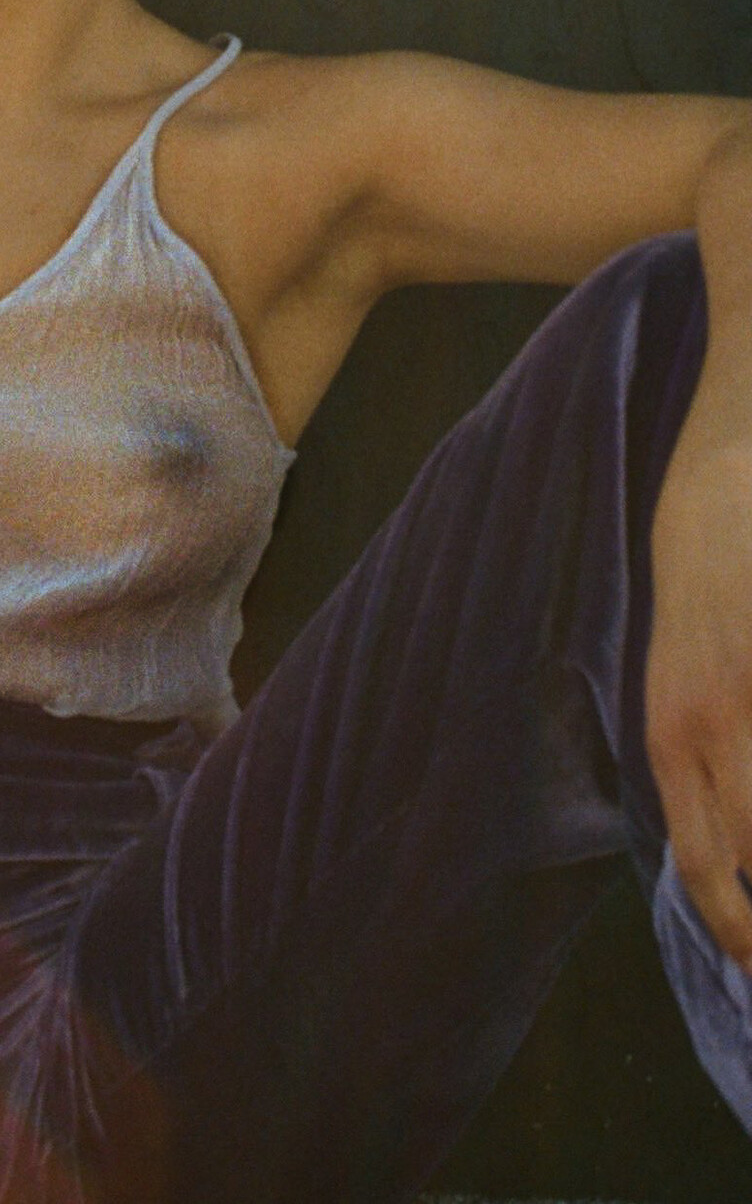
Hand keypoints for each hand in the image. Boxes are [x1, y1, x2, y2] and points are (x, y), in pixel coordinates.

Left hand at [646, 432, 751, 970]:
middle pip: (751, 848)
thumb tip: (730, 864)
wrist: (721, 484)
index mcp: (672, 735)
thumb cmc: (702, 597)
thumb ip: (701, 769)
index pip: (705, 865)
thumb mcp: (683, 686)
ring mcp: (751, 690)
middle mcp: (710, 720)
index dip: (741, 932)